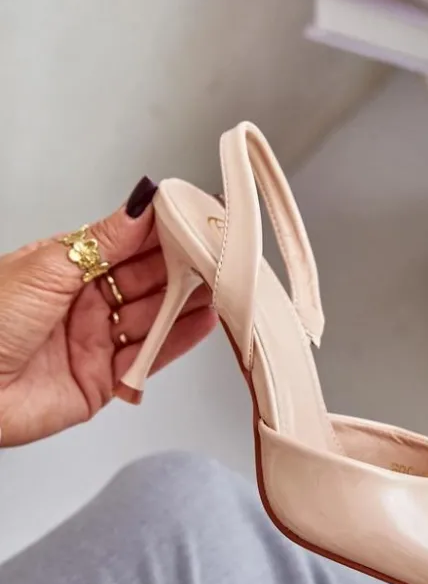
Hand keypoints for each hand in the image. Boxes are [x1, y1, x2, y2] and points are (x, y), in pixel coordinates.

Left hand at [0, 179, 216, 445]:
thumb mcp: (49, 267)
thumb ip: (106, 240)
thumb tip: (142, 203)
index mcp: (66, 268)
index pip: (127, 243)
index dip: (162, 231)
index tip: (196, 218)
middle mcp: (84, 303)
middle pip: (146, 279)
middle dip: (183, 265)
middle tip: (218, 251)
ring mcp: (95, 341)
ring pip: (154, 316)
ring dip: (188, 301)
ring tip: (221, 284)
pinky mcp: (104, 381)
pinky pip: (149, 356)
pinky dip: (179, 339)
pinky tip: (202, 321)